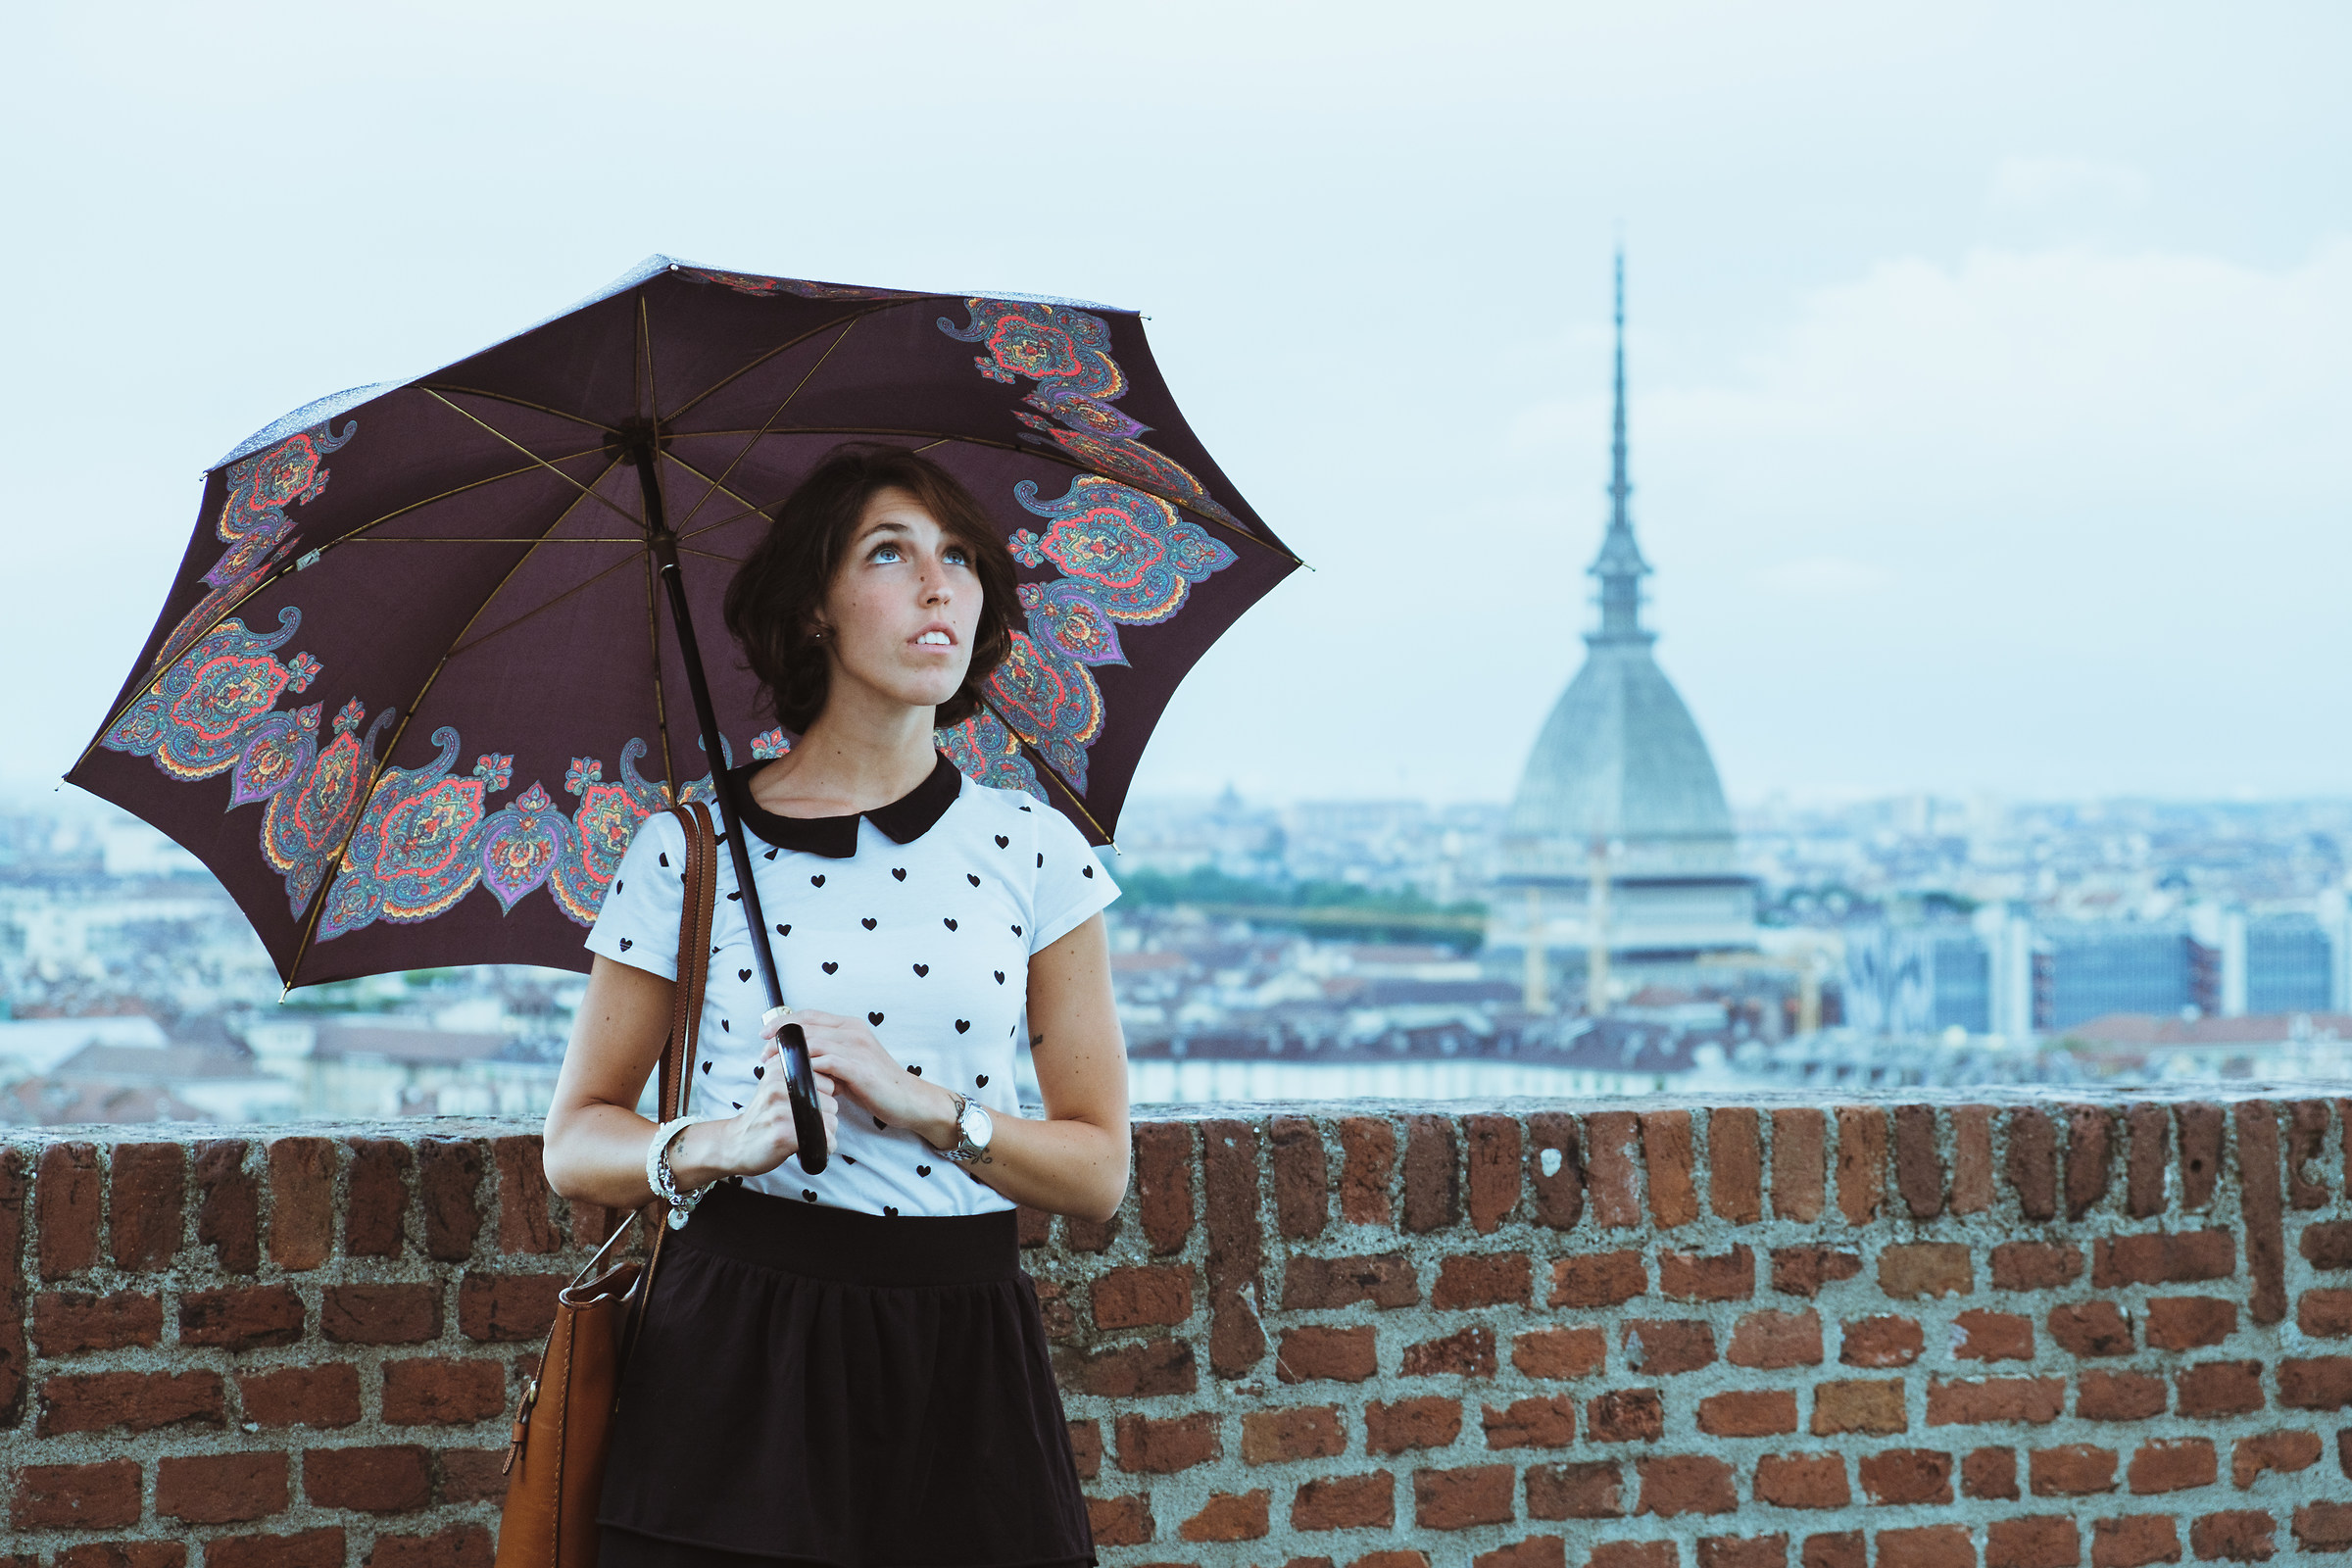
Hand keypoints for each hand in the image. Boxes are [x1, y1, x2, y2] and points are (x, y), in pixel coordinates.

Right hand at [670, 1037, 837, 1185]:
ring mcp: (779, 1110)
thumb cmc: (762, 1118)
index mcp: (779, 1070)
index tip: (807, 1110)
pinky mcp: (782, 1133)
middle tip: (806, 1127)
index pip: (828, 1082)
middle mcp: (778, 1086)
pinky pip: (823, 1139)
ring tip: (807, 1137)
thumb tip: (837, 1078)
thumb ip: (799, 1078)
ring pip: (830, 1122)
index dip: (823, 1100)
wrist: (733, 1144)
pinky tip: (811, 1149)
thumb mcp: (774, 1087)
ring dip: (826, 1135)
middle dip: (826, 1118)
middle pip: (832, 1103)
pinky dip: (824, 1148)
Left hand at [768, 1008, 961, 1148]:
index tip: (765, 1034)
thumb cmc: (877, 1085)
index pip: (810, 1015)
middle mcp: (853, 1031)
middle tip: (763, 1053)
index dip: (784, 1022)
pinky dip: (805, 1069)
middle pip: (806, 1025)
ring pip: (811, 1042)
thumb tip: (798, 1060)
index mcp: (850, 1026)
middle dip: (779, 1038)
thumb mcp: (849, 1064)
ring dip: (788, 1054)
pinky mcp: (857, 1067)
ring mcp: (856, 1047)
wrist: (908, 1099)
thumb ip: (826, 1057)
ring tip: (772, 1067)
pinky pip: (823, 1062)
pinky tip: (794, 1078)